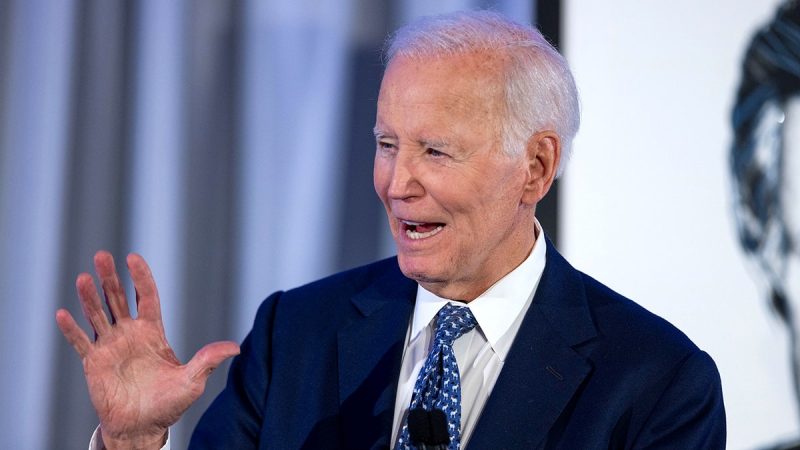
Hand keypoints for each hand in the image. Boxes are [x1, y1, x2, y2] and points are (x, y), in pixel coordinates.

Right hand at [56, 251, 239, 448]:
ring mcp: (110, 347)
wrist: (143, 427)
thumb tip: (236, 348)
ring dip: (89, 297)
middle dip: (110, 278)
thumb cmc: (169, 404)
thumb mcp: (192, 381)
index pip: (147, 297)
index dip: (140, 277)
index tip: (133, 258)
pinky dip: (71, 329)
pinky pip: (80, 342)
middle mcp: (129, 334)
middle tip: (102, 256)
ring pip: (98, 315)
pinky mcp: (93, 363)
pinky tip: (62, 314)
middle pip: (118, 298)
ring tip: (82, 278)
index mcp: (152, 332)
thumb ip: (209, 360)